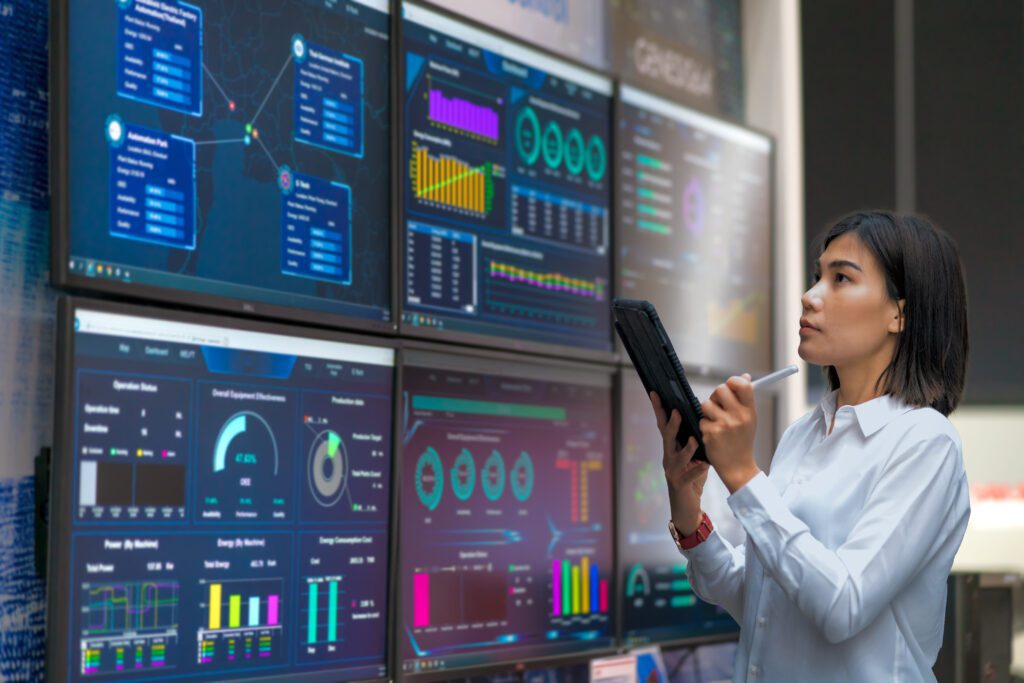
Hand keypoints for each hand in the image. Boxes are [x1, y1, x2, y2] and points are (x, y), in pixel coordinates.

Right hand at [651, 391, 708, 535]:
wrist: (686, 508)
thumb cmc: (691, 479)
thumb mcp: (693, 457)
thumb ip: (694, 441)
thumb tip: (700, 419)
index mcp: (671, 448)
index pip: (663, 425)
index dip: (659, 410)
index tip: (656, 393)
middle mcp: (668, 458)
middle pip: (666, 437)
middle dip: (671, 424)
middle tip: (676, 411)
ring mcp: (672, 471)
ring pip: (677, 456)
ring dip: (686, 447)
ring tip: (695, 440)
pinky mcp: (680, 484)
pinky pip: (689, 476)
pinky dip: (697, 469)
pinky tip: (705, 465)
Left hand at [699, 374, 759, 492]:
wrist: (738, 467)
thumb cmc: (742, 440)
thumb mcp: (749, 419)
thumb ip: (745, 398)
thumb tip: (745, 376)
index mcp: (749, 411)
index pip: (742, 385)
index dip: (733, 381)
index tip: (730, 386)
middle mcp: (738, 417)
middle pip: (720, 389)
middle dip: (716, 396)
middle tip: (718, 404)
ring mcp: (724, 425)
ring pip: (706, 404)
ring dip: (707, 411)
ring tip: (715, 421)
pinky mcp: (711, 433)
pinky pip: (701, 420)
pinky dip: (704, 425)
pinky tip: (713, 435)